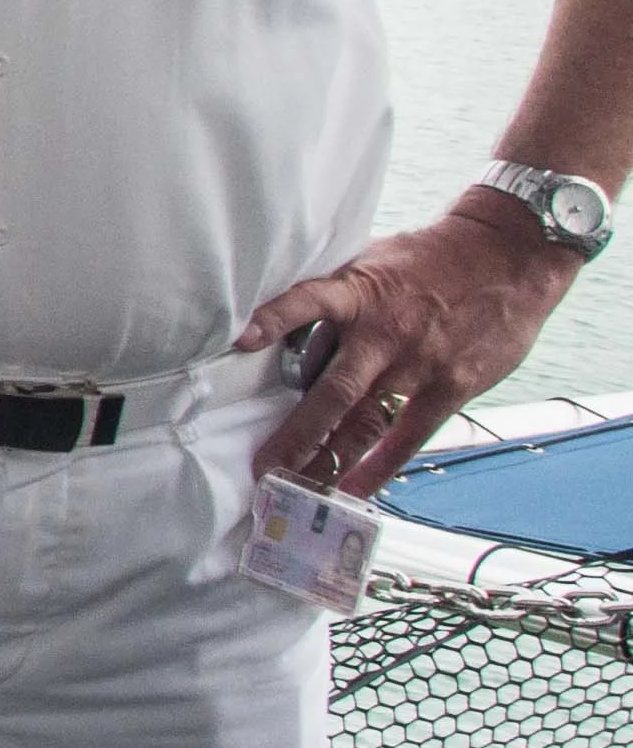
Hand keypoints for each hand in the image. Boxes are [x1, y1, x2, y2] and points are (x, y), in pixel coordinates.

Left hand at [239, 193, 579, 498]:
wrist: (508, 255)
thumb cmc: (431, 260)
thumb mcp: (374, 260)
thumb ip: (336, 294)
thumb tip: (284, 320)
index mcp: (359, 294)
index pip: (308, 301)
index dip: (274, 318)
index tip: (240, 340)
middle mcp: (385, 334)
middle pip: (333, 391)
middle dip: (296, 435)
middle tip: (264, 468)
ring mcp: (419, 365)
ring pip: (366, 423)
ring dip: (331, 461)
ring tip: (298, 492)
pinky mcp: (451, 386)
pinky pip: (409, 436)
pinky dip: (380, 467)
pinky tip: (355, 490)